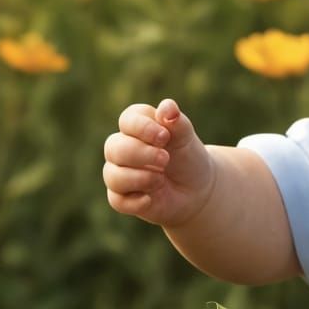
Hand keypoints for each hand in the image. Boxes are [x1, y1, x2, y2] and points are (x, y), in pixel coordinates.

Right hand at [103, 97, 215, 226]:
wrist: (196, 188)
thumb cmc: (187, 156)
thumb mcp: (186, 138)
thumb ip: (177, 122)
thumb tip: (167, 107)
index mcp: (135, 127)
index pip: (127, 121)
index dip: (142, 127)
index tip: (164, 136)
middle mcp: (121, 148)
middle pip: (114, 147)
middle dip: (141, 154)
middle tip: (165, 159)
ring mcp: (119, 173)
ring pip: (112, 175)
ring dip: (139, 178)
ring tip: (161, 179)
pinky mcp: (122, 198)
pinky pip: (117, 200)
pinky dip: (135, 201)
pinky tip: (151, 198)